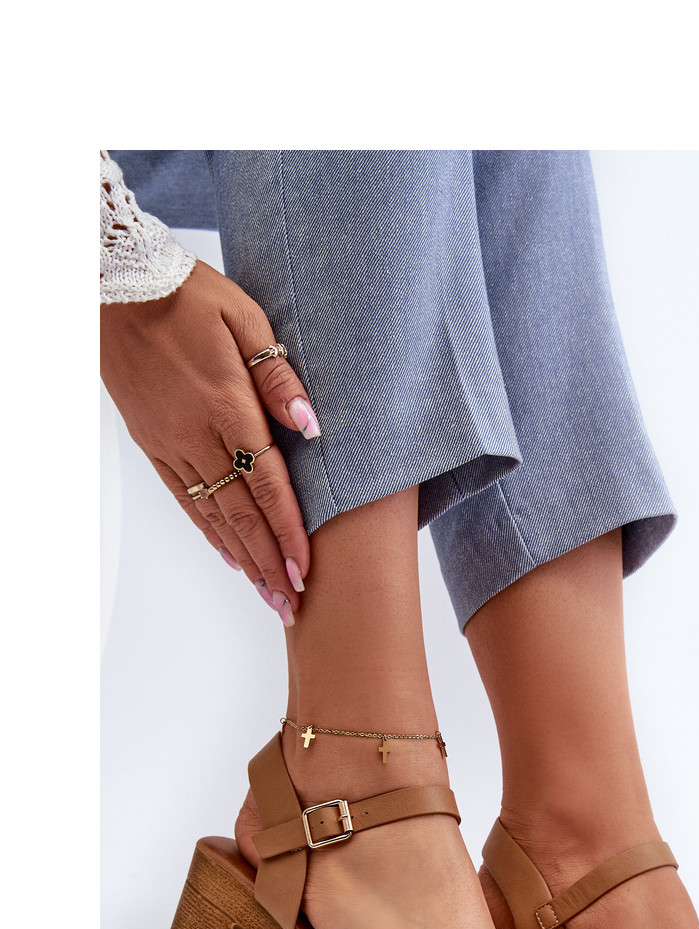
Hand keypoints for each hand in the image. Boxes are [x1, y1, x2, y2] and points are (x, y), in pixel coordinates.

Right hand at [100, 259, 317, 622]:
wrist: (118, 284)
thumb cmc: (189, 294)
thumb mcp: (246, 319)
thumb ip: (279, 378)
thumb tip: (311, 427)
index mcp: (227, 407)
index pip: (266, 485)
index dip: (288, 533)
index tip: (305, 571)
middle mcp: (197, 435)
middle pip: (241, 515)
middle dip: (269, 564)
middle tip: (292, 606)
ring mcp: (171, 443)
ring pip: (212, 514)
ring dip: (243, 558)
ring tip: (267, 594)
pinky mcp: (153, 443)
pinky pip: (185, 498)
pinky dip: (209, 531)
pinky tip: (229, 554)